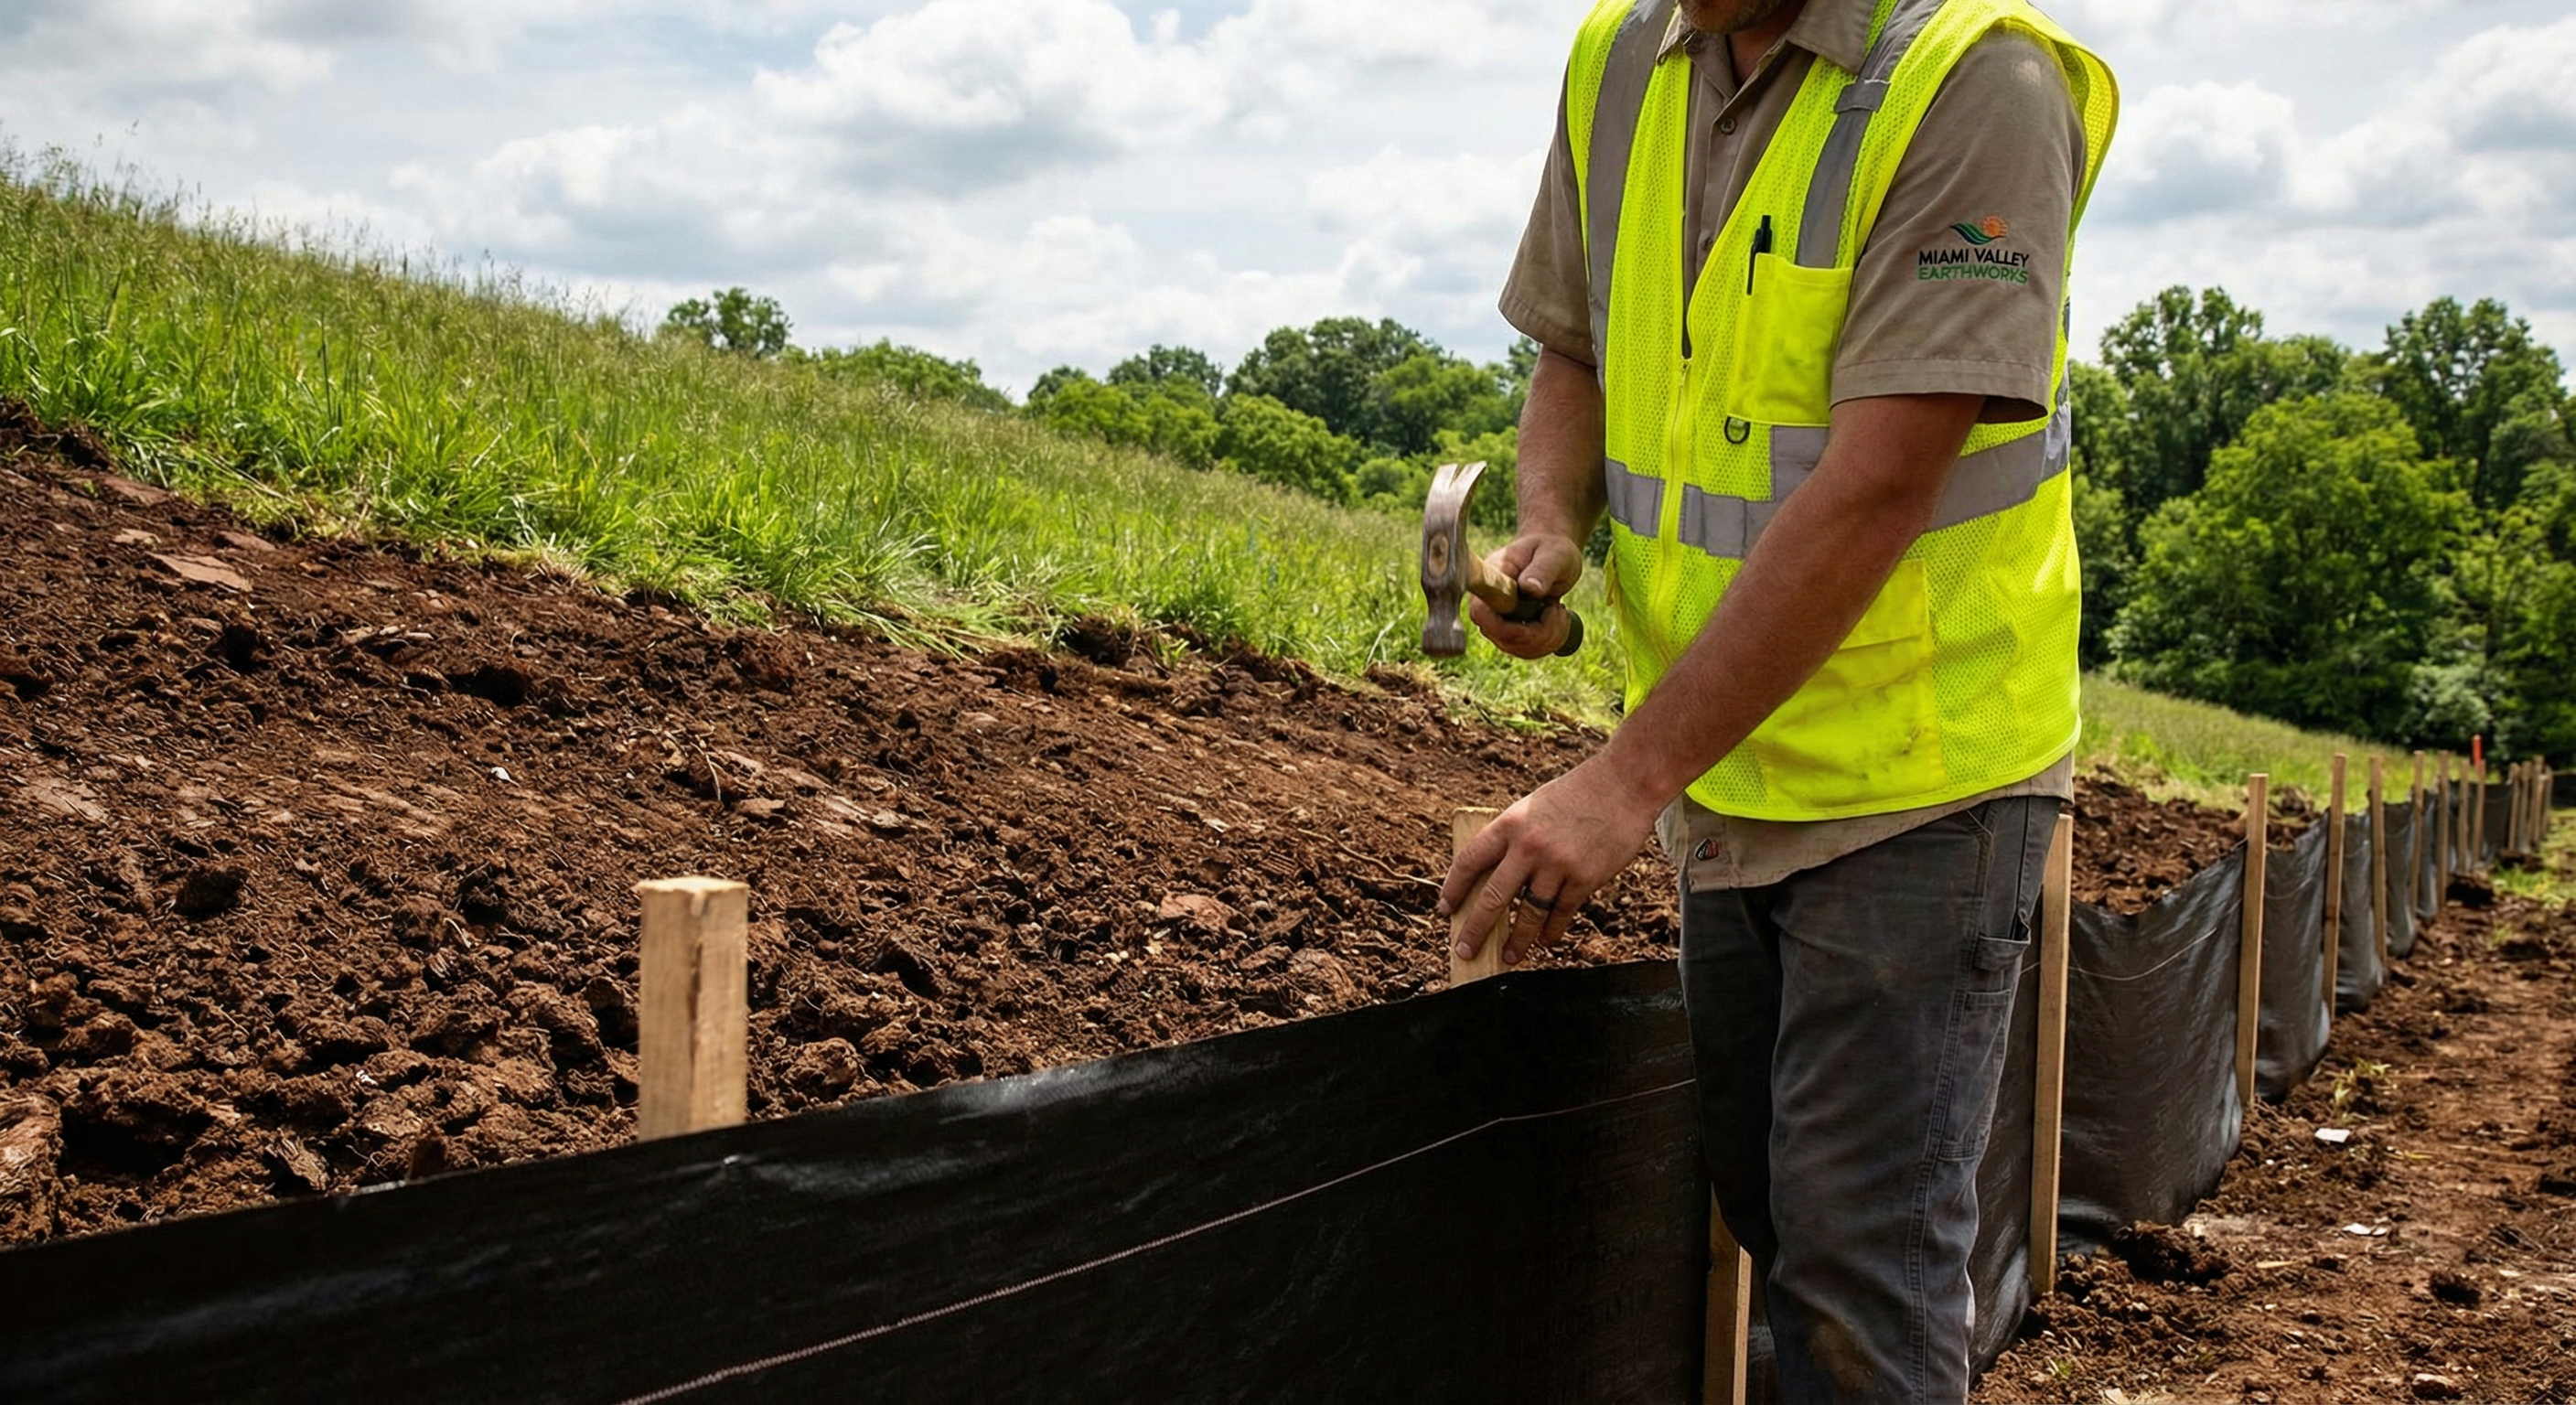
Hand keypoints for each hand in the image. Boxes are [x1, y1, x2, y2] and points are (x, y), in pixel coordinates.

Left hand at [1438, 755, 1664, 968]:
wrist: (1624, 783)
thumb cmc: (1577, 793)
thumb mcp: (1533, 806)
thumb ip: (1515, 838)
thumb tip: (1497, 877)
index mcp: (1509, 824)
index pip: (1469, 862)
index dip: (1453, 890)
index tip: (1445, 910)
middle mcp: (1528, 847)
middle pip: (1493, 898)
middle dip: (1475, 930)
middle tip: (1464, 951)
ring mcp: (1557, 864)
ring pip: (1528, 914)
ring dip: (1517, 941)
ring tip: (1510, 958)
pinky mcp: (1584, 878)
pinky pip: (1561, 913)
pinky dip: (1551, 931)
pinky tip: (1545, 941)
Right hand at [1470, 532, 1584, 659]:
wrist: (1552, 557)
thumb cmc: (1552, 550)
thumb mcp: (1554, 555)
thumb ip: (1542, 570)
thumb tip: (1529, 589)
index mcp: (1492, 579)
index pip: (1481, 612)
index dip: (1506, 625)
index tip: (1545, 610)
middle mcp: (1488, 604)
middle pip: (1503, 637)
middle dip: (1540, 632)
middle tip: (1558, 608)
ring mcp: (1497, 621)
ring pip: (1518, 648)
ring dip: (1548, 638)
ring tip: (1558, 611)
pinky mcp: (1510, 633)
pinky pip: (1527, 651)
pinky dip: (1550, 642)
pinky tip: (1557, 621)